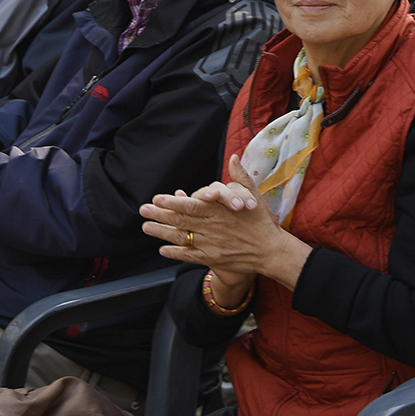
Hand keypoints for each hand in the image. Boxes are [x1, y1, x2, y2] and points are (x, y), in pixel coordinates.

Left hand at [139, 155, 311, 294]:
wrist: (271, 251)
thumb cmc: (262, 222)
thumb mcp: (254, 195)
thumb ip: (241, 177)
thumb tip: (234, 157)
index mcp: (220, 211)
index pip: (192, 205)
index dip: (174, 202)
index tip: (158, 198)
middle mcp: (212, 227)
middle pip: (182, 220)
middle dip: (160, 215)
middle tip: (143, 210)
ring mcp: (210, 244)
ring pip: (182, 237)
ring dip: (162, 233)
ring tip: (146, 227)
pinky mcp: (212, 258)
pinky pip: (190, 255)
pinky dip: (176, 253)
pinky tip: (163, 250)